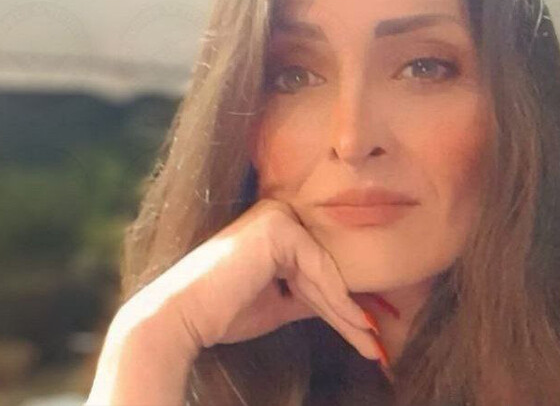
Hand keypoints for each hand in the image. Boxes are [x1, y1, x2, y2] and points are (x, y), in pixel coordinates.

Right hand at [120, 198, 383, 364]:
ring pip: (325, 271)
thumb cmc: (224, 312)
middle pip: (324, 270)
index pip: (317, 270)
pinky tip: (357, 323)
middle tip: (376, 345)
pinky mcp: (277, 227)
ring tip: (372, 342)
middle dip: (350, 312)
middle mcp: (279, 214)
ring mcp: (278, 216)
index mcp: (276, 229)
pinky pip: (317, 267)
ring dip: (349, 312)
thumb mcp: (279, 303)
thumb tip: (346, 305)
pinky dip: (337, 298)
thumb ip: (309, 296)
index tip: (367, 334)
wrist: (183, 317)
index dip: (342, 305)